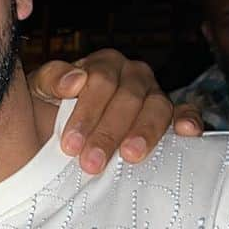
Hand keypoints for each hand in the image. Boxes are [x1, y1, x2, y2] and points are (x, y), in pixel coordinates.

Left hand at [28, 48, 203, 173]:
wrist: (58, 132)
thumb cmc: (50, 109)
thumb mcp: (39, 92)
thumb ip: (50, 80)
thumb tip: (76, 80)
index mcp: (102, 65)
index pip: (100, 82)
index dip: (86, 113)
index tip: (70, 145)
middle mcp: (132, 74)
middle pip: (128, 98)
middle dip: (108, 133)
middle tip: (91, 163)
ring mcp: (154, 93)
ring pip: (157, 107)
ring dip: (144, 133)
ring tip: (130, 157)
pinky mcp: (171, 114)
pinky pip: (187, 112)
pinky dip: (189, 120)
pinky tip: (187, 133)